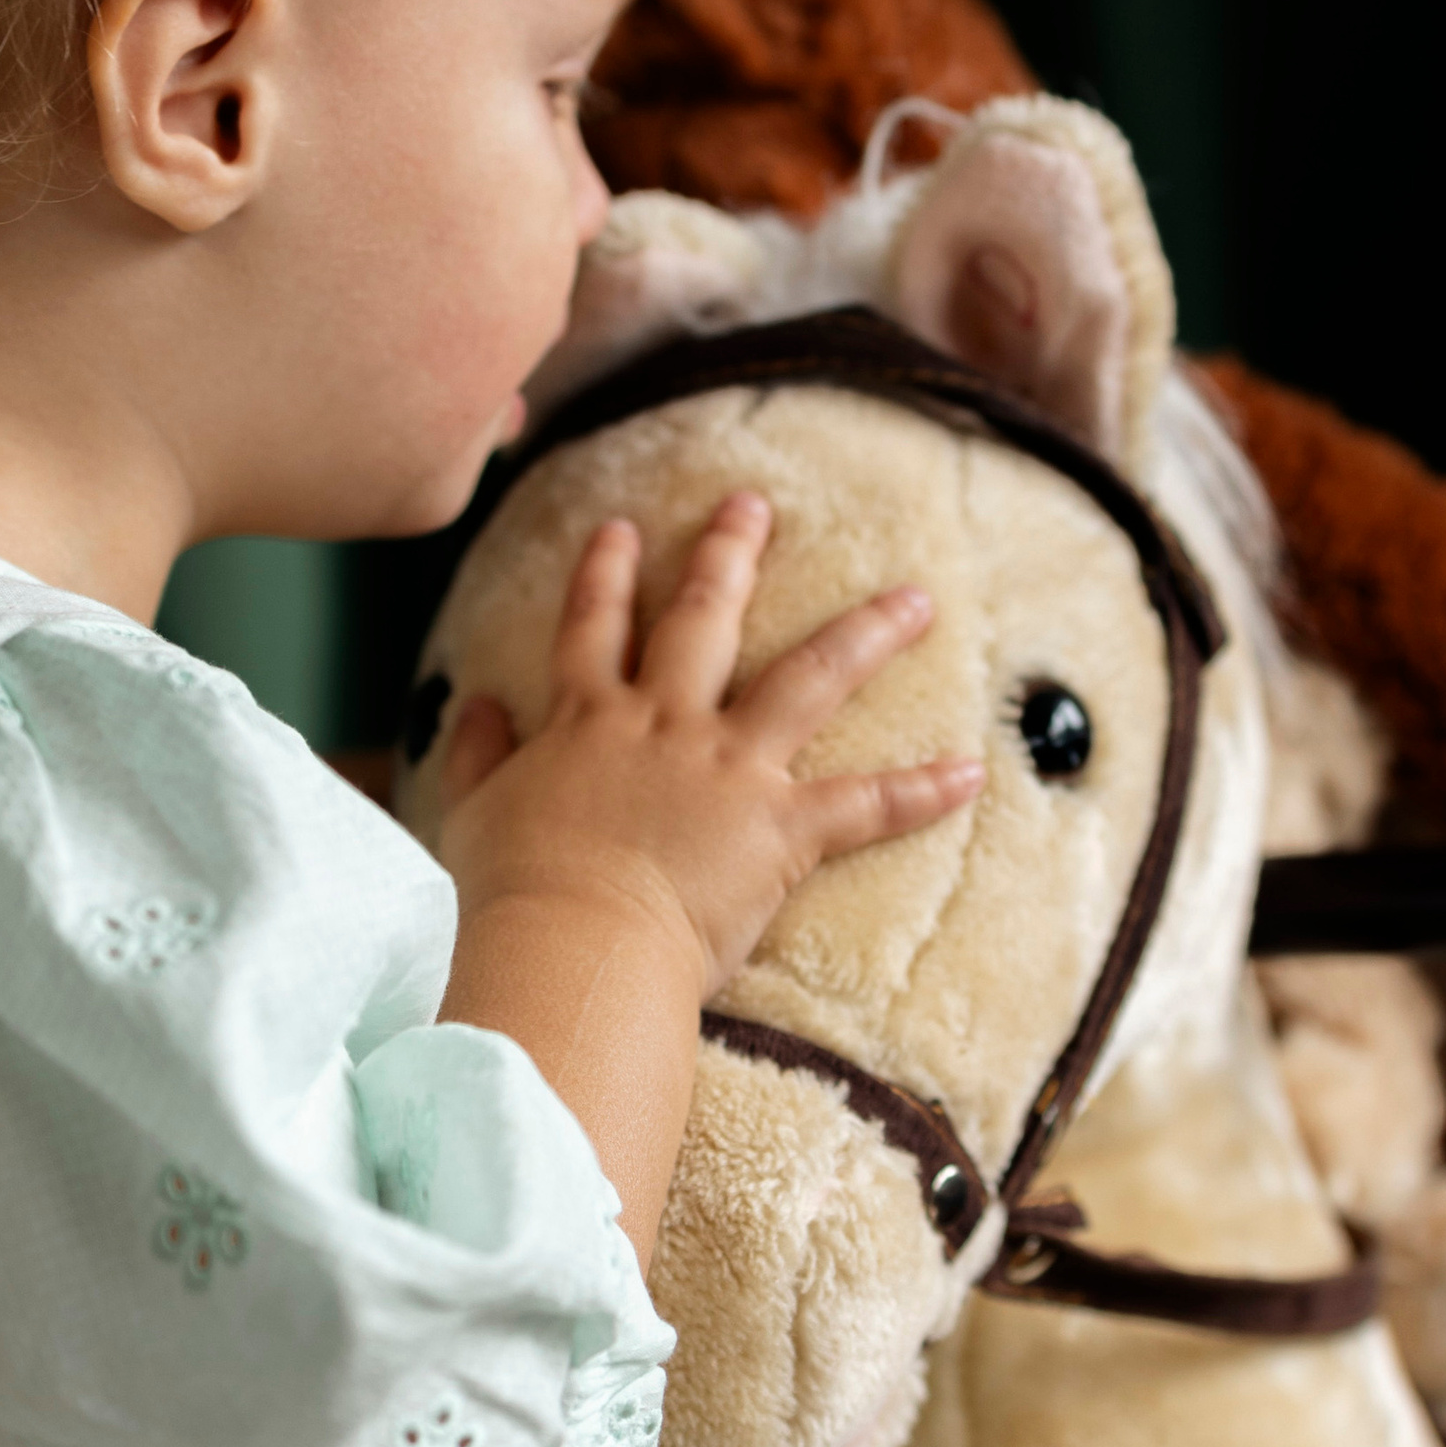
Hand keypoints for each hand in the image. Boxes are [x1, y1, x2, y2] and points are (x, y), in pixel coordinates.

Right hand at [438, 493, 982, 994]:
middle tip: (754, 504)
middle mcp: (663, 725)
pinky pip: (864, 804)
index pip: (593, 629)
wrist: (570, 942)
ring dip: (866, 635)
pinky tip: (971, 772)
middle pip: (702, 621)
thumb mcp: (474, 813)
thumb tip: (475, 705)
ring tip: (915, 599)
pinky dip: (920, 792)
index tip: (619, 528)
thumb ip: (478, 755)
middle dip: (728, 556)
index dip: (605, 576)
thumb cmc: (515, 892)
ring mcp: (728, 769)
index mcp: (587, 722)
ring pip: (808, 680)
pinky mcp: (780, 827)